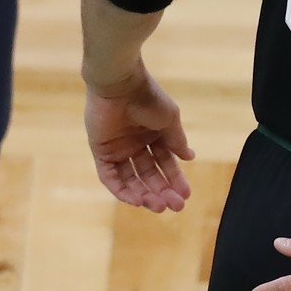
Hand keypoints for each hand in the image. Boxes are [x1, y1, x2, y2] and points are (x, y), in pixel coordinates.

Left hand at [85, 71, 193, 212]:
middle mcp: (136, 144)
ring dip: (144, 194)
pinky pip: (110, 177)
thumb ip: (176, 140)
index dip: (175, 179)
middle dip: (162, 191)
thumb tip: (189, 157)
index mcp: (154, 135)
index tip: (186, 195)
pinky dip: (122, 189)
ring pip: (132, 179)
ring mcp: (118, 149)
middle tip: (175, 206)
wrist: (121, 85)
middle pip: (149, 174)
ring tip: (158, 205)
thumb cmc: (148, 97)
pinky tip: (136, 199)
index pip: (165, 163)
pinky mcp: (101, 152)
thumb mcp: (169, 120)